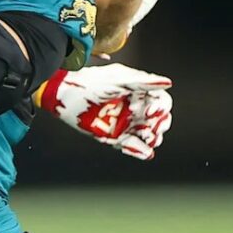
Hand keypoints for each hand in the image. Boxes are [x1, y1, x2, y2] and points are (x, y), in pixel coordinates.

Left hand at [36, 63, 173, 159]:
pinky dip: (140, 151)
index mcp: (138, 92)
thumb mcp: (118, 80)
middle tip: (149, 129)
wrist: (63, 97)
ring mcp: (125, 124)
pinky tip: (145, 152)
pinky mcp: (115, 137)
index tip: (149, 112)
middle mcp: (135, 108)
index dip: (161, 108)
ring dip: (152, 139)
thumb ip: (143, 82)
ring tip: (146, 139)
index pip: (162, 102)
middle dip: (159, 126)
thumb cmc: (90, 83)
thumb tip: (168, 83)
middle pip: (160, 121)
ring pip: (149, 135)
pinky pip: (133, 146)